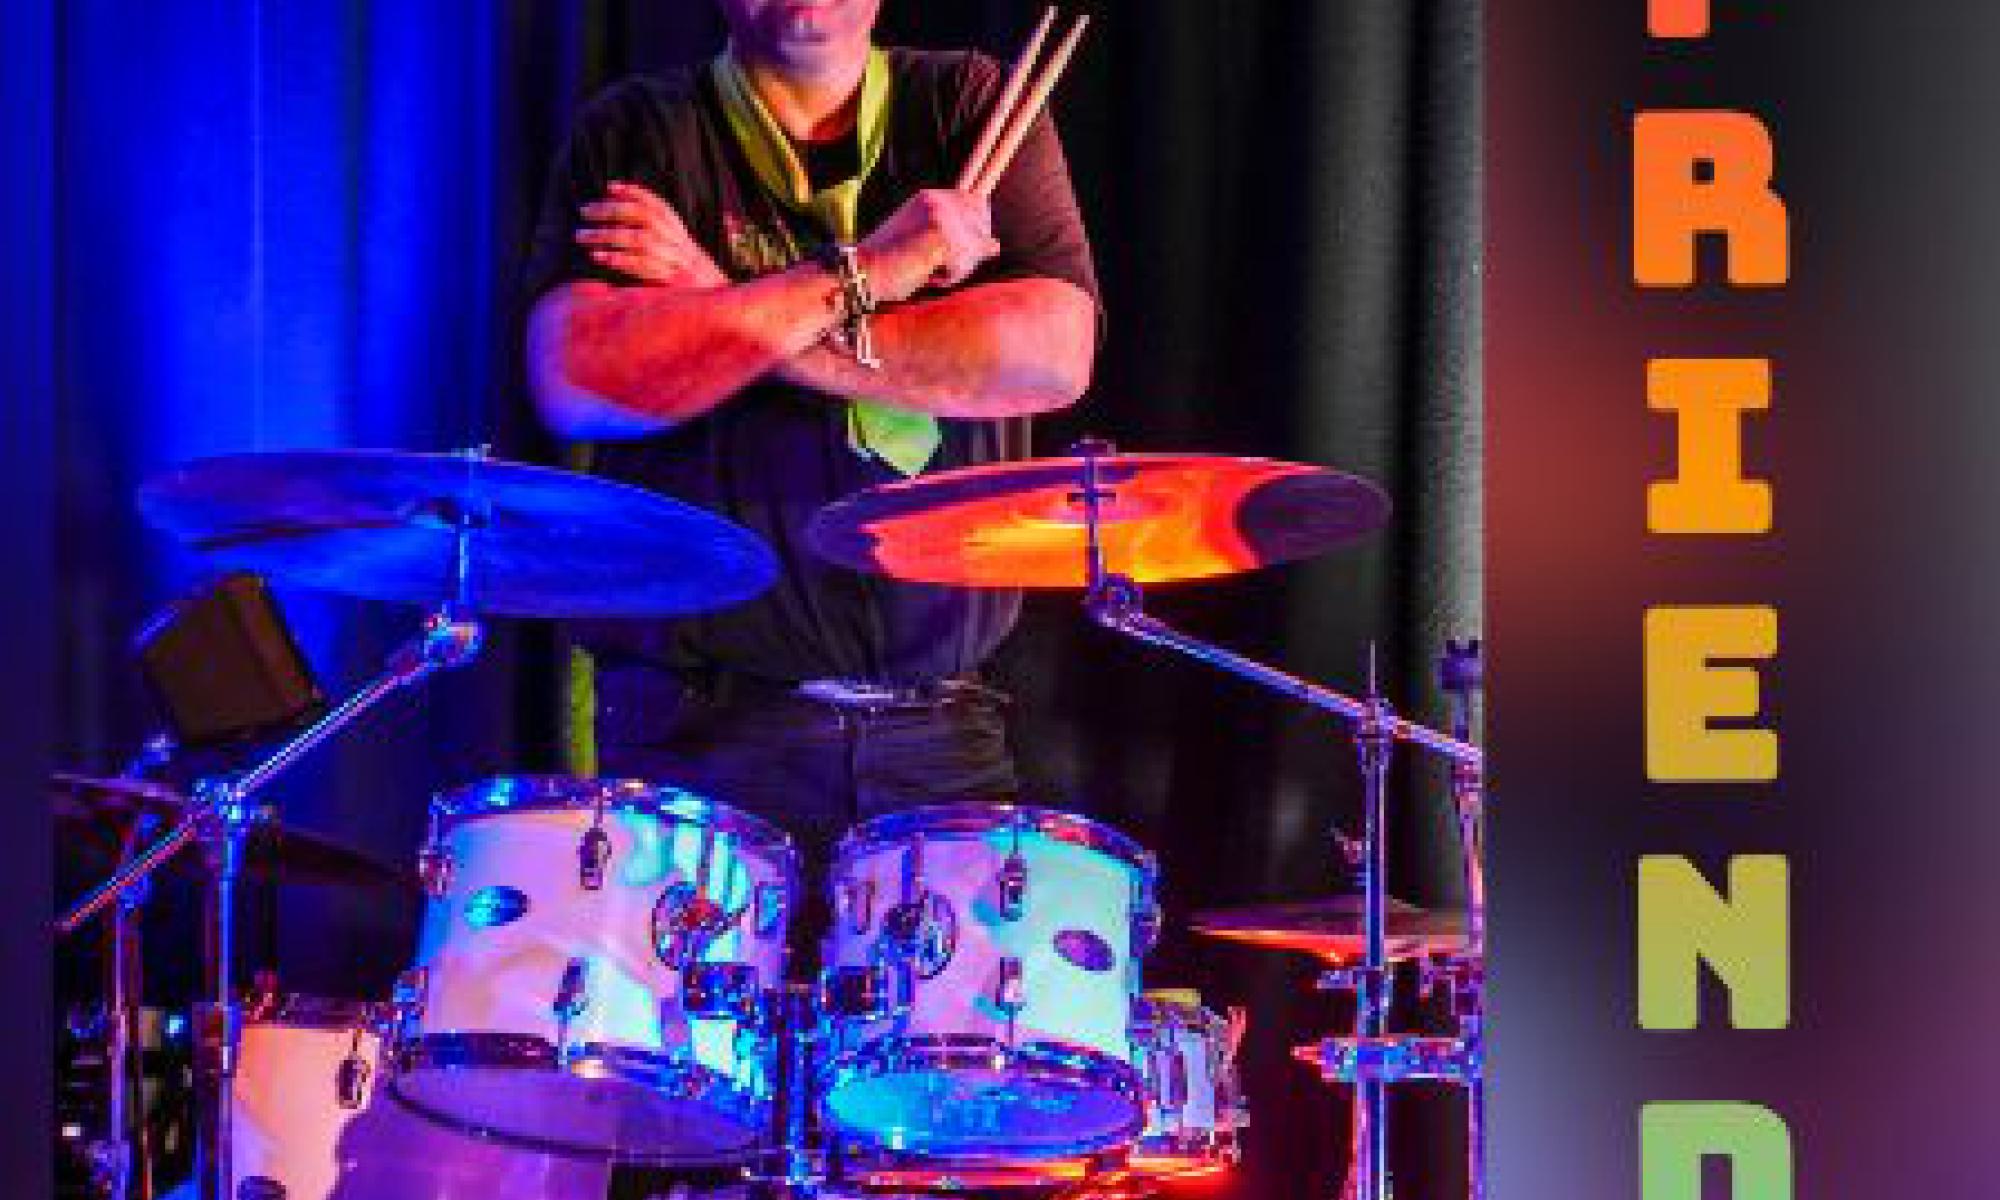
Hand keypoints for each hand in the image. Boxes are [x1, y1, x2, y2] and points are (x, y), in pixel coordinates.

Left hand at [576, 181, 729, 287]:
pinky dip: (618, 259)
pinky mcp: (672, 283)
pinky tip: (599, 256)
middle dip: (612, 211)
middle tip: (585, 211)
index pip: (657, 206)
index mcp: (680, 234)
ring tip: (582, 236)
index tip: (610, 187)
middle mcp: (679, 244)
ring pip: (640, 240)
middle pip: (645, 217)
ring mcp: (676, 263)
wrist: (718, 308)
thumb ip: (656, 238)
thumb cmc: (689, 282)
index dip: (634, 193)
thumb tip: (619, 221)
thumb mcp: (678, 254)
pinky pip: (642, 267)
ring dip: (607, 235)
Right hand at [856, 188, 1000, 302]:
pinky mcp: (942, 236)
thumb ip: (959, 239)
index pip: (978, 204)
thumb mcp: (927, 246)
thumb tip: (996, 245)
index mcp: (931, 196)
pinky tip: (926, 276)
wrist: (861, 272)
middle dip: (968, 252)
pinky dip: (949, 279)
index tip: (952, 249)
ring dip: (958, 269)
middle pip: (983, 228)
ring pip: (976, 250)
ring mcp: (941, 216)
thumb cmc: (890, 265)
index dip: (976, 230)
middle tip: (935, 263)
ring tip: (928, 271)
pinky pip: (964, 266)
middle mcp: (938, 199)